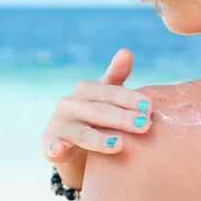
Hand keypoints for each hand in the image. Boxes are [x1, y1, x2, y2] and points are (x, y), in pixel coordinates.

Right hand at [41, 48, 152, 162]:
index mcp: (86, 89)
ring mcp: (59, 124)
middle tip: (146, 125)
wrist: (66, 138)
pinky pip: (52, 146)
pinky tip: (59, 149)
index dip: (130, 98)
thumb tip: (126, 51)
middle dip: (123, 118)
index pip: (110, 92)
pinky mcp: (50, 144)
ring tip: (120, 145)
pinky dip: (54, 147)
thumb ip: (116, 73)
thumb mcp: (105, 93)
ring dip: (99, 140)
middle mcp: (70, 103)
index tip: (150, 107)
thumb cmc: (93, 112)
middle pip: (99, 111)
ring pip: (82, 133)